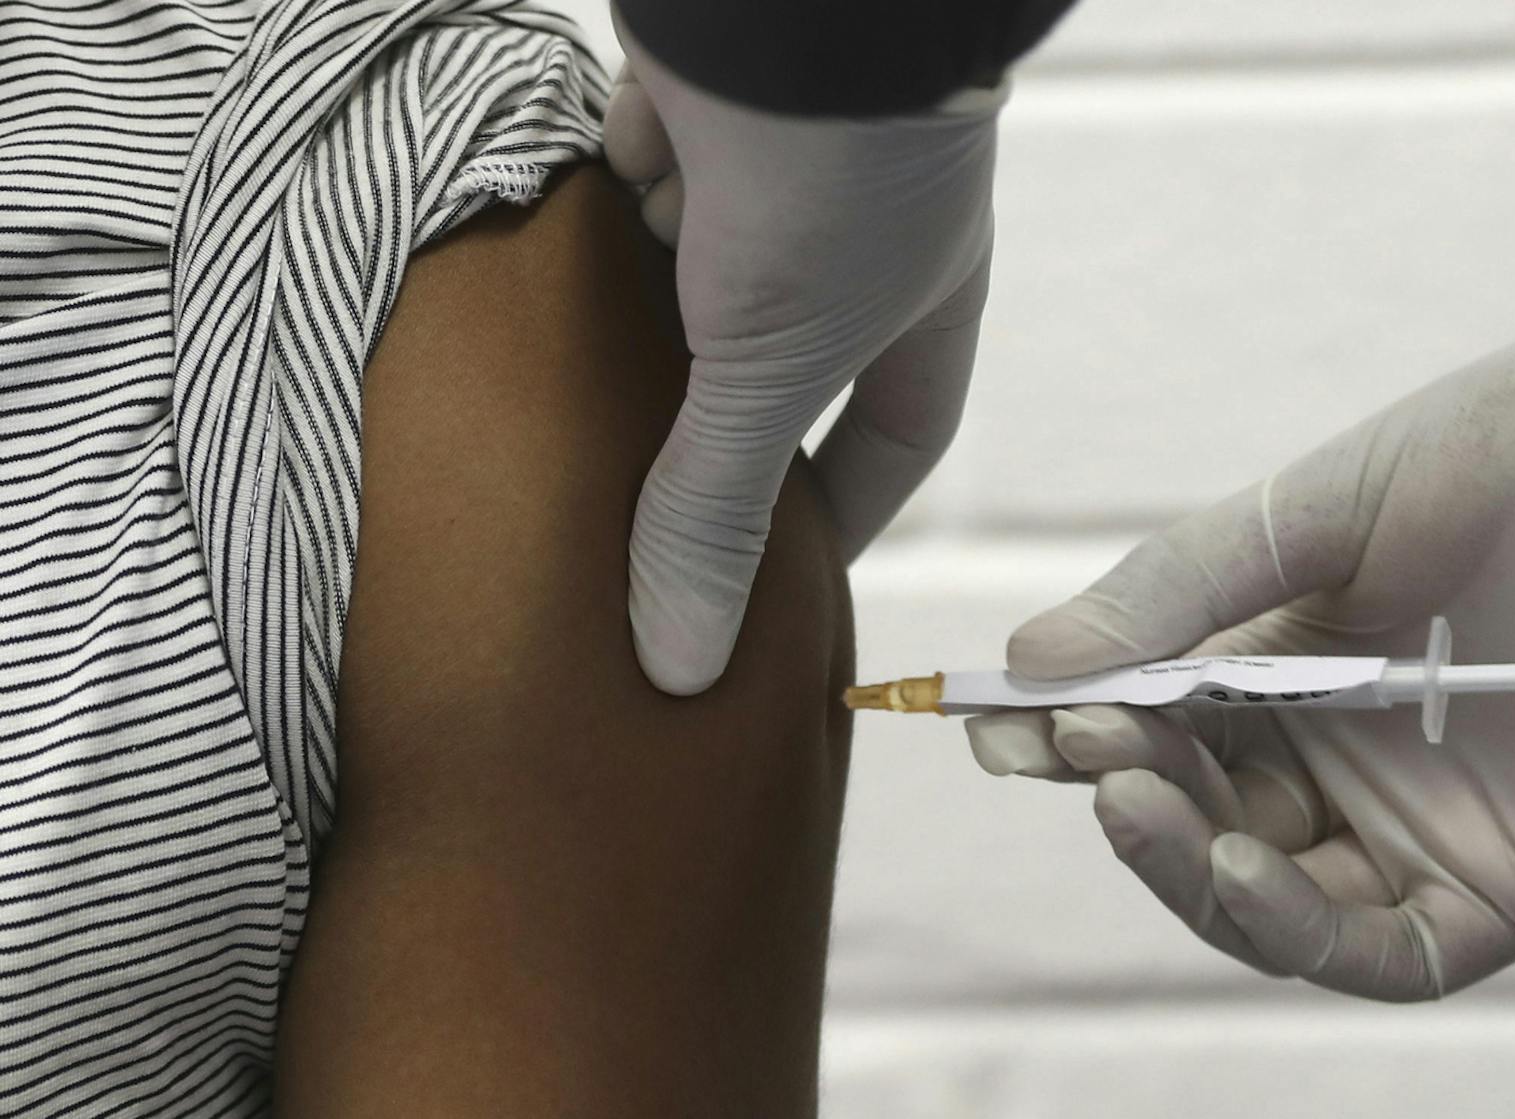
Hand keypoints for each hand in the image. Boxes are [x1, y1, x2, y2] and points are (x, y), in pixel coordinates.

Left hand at [606, 18, 1000, 693]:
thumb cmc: (837, 179)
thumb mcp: (772, 367)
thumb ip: (718, 508)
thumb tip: (679, 669)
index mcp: (920, 304)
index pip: (896, 434)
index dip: (849, 509)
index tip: (790, 579)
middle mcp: (857, 239)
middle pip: (785, 362)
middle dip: (723, 428)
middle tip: (653, 514)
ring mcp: (776, 166)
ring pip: (700, 271)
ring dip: (650, 319)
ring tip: (576, 412)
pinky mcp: (692, 103)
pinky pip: (637, 177)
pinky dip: (606, 213)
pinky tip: (556, 258)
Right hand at [965, 266, 1514, 999]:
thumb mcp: (1324, 509)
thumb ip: (1185, 590)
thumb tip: (1029, 668)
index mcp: (1306, 664)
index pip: (1164, 729)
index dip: (1080, 730)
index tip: (998, 715)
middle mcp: (1356, 760)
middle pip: (1203, 820)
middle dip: (1126, 786)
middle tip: (1077, 738)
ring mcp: (1429, 830)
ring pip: (1271, 899)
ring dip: (1184, 861)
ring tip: (1128, 789)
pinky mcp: (1509, 887)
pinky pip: (1377, 950)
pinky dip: (1289, 921)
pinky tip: (1232, 858)